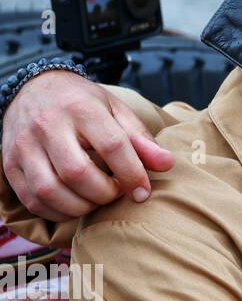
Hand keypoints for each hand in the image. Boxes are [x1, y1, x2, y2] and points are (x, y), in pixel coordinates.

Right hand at [1, 70, 172, 221]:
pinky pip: (31, 199)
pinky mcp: (10, 164)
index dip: (132, 174)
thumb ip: (140, 139)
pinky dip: (56, 211)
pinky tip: (74, 206)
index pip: (112, 145)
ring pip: (49, 190)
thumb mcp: (116, 111)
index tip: (143, 192)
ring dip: (79, 207)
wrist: (35, 89)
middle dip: (104, 193)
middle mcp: (48, 125)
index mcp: (82, 108)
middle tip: (116, 193)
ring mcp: (24, 146)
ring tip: (96, 200)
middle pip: (77, 172)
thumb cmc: (82, 103)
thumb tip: (167, 164)